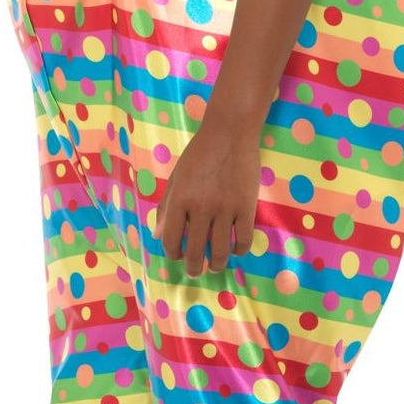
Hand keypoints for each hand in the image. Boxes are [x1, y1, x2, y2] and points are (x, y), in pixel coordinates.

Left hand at [157, 122, 260, 277]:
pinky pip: (243, 240)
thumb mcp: (176, 178)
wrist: (229, 133)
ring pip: (220, 251)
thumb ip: (166, 207)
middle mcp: (201, 207)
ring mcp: (225, 208)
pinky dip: (239, 250)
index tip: (177, 257)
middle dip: (194, 267)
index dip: (173, 253)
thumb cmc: (199, 154)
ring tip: (215, 266)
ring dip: (217, 264)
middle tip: (196, 271)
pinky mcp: (246, 207)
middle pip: (195, 251)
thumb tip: (157, 235)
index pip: (171, 239)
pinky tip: (235, 249)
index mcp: (180, 200)